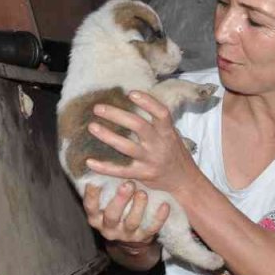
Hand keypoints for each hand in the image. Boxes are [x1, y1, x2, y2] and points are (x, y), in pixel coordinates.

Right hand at [83, 181, 168, 246]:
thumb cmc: (117, 210)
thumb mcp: (105, 202)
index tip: (94, 181)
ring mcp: (127, 234)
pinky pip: (152, 228)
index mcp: (96, 218)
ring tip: (143, 193)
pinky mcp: (143, 238)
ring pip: (132, 222)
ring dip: (138, 207)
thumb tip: (101, 162)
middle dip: (120, 200)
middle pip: (112, 215)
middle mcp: (109, 228)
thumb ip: (104, 188)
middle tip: (128, 184)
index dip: (91, 195)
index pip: (91, 207)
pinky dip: (159, 218)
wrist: (131, 236)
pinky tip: (164, 205)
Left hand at [85, 91, 199, 195]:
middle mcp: (160, 145)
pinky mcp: (143, 175)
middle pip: (138, 126)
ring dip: (108, 136)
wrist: (185, 181)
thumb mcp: (172, 135)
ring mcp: (151, 160)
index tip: (131, 93)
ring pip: (127, 147)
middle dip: (117, 115)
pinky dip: (105, 167)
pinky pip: (121, 171)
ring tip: (92, 127)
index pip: (162, 114)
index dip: (148, 102)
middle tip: (98, 108)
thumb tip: (133, 104)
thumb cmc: (175, 154)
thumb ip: (157, 124)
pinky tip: (90, 162)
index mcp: (168, 133)